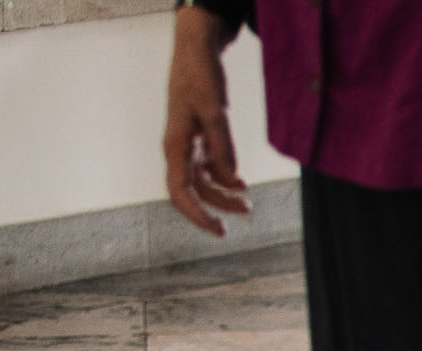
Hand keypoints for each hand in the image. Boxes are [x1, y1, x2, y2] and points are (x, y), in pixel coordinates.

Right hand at [163, 7, 249, 236]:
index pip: (180, 190)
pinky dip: (224, 178)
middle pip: (192, 191)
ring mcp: (187, 144)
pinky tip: (240, 184)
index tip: (216, 229)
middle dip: (214, 209)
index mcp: (175, 145)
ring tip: (247, 204)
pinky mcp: (197, 137)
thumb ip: (222, 147)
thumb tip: (231, 180)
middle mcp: (177, 149)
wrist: (195, 51)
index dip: (196, 214)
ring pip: (202, 181)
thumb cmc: (200, 77)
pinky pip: (208, 167)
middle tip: (239, 220)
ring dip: (223, 195)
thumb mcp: (215, 112)